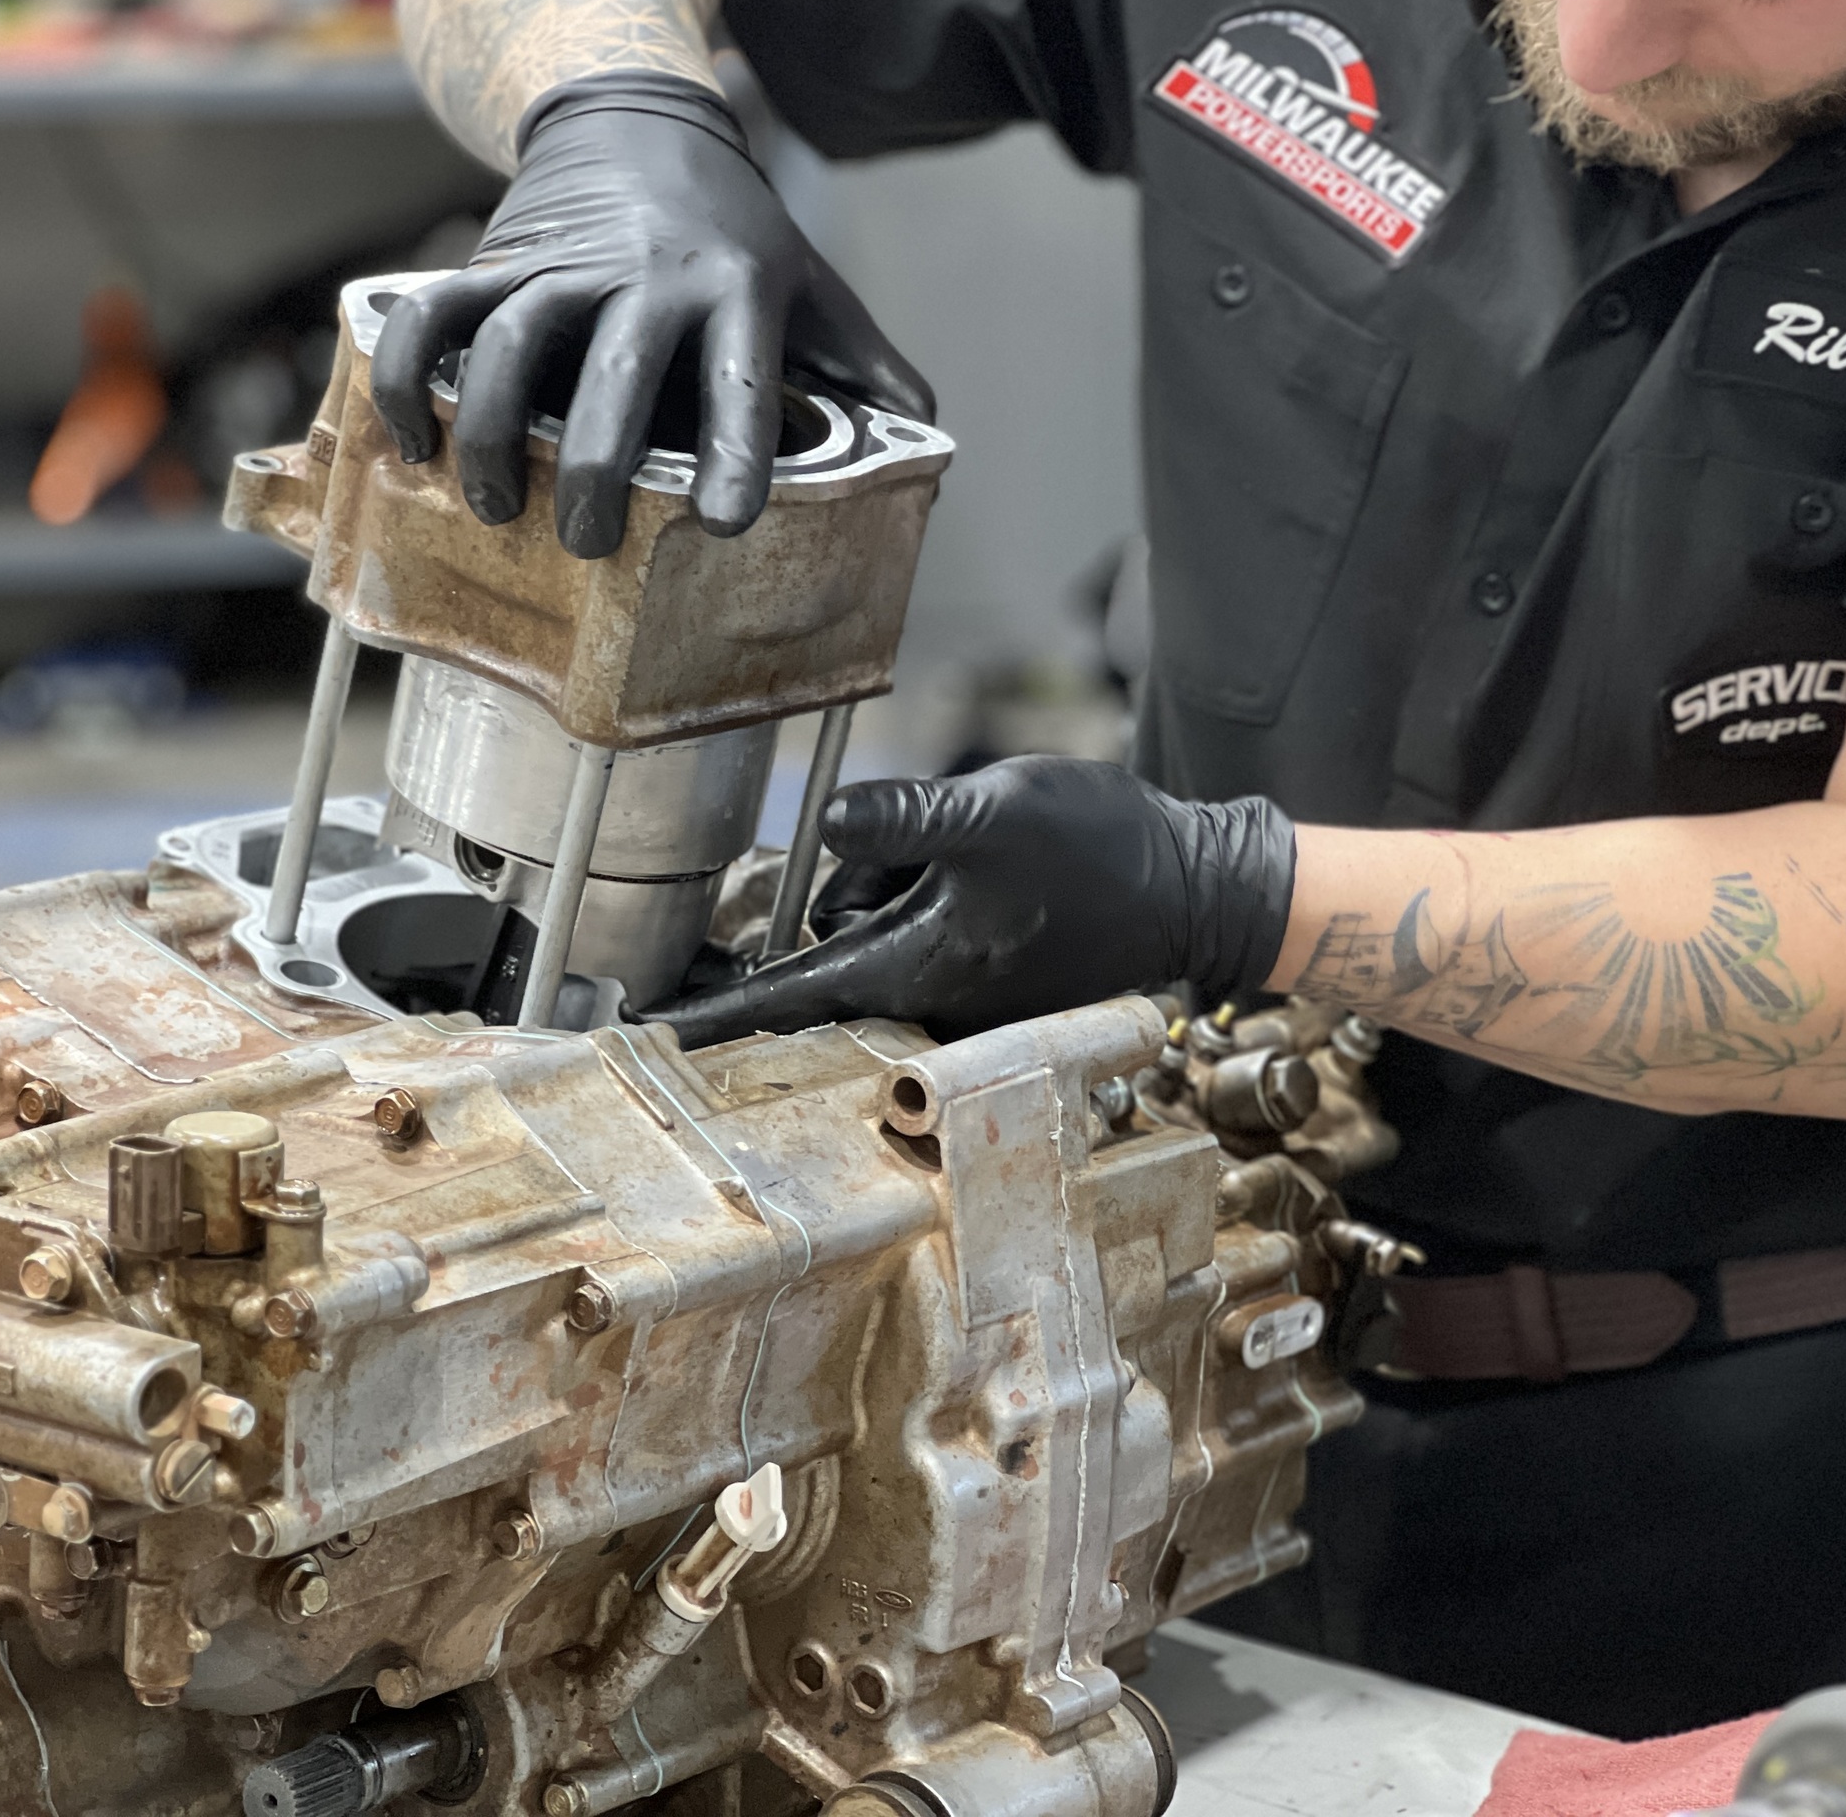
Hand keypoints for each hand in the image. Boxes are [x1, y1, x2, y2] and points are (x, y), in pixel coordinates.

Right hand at [370, 71, 931, 555]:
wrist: (638, 115)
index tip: (723, 520)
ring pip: (505, 345)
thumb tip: (927, 436)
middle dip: (594, 467)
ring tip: (493, 506)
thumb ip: (867, 362)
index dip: (735, 453)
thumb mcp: (814, 281)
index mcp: (736, 292)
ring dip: (490, 433)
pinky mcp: (495, 259)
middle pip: (612, 375)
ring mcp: (562, 265)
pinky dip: (405, 376)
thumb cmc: (736, 226)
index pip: (740, 381)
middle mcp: (647, 277)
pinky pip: (431, 315)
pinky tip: (410, 445)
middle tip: (586, 540)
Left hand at [656, 757, 1298, 1045]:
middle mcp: (932, 999)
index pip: (791, 997)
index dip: (716, 1013)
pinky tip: (983, 864)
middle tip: (904, 854)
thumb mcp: (996, 813)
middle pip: (836, 957)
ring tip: (971, 847)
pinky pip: (926, 937)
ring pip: (884, 938)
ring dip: (898, 891)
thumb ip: (904, 818)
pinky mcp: (991, 978)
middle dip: (845, 904)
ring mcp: (965, 995)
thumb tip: (827, 822)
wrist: (1196, 886)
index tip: (649, 1033)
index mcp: (918, 967)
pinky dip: (925, 900)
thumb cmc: (1102, 853)